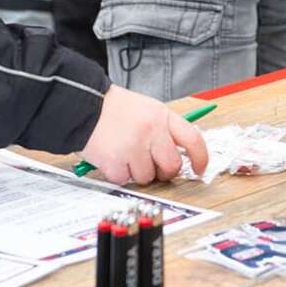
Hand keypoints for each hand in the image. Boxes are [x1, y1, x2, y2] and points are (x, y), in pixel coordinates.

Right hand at [80, 85, 210, 185]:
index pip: (193, 140)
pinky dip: (118, 173)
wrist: (84, 106)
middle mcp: (151, 131)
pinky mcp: (116, 162)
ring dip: (137, 171)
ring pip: (148, 177)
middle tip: (151, 164)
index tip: (199, 169)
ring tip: (125, 153)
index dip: (201, 158)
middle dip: (164, 171)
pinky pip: (125, 180)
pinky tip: (112, 157)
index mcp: (162, 116)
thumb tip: (179, 153)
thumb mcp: (147, 109)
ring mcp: (134, 147)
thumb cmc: (115, 109)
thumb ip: (164, 129)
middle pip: (172, 166)